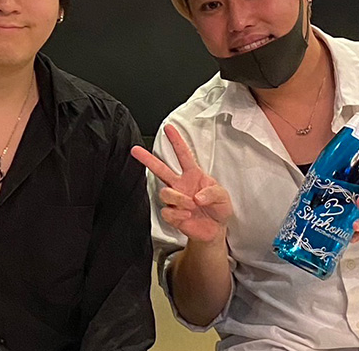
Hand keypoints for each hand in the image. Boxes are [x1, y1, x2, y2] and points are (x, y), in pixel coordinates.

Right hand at [131, 124, 231, 243]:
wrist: (215, 230)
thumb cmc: (218, 209)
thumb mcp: (223, 197)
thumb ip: (213, 193)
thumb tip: (197, 195)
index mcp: (193, 175)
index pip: (183, 154)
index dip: (176, 141)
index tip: (168, 128)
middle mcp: (181, 185)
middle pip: (160, 169)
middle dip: (147, 158)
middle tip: (135, 150)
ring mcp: (175, 199)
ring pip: (164, 193)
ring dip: (178, 199)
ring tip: (191, 206)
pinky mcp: (172, 214)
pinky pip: (167, 212)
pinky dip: (178, 214)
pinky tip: (187, 216)